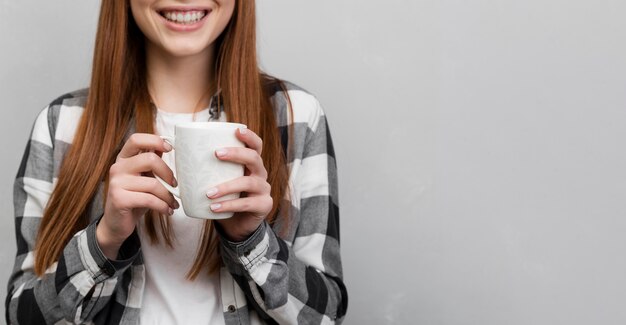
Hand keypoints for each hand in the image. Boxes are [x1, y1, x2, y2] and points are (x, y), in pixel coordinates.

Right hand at [97, 133, 178, 258]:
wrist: (117, 224)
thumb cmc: (134, 198)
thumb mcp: (144, 178)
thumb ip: (152, 163)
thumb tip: (168, 145)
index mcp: (124, 158)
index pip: (136, 139)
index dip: (155, 140)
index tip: (170, 148)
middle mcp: (117, 167)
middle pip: (150, 159)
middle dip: (168, 173)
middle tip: (175, 185)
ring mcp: (116, 183)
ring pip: (153, 183)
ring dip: (168, 196)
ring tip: (173, 203)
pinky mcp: (119, 199)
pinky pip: (149, 199)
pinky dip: (162, 206)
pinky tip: (167, 210)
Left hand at [208, 128, 272, 241]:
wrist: (237, 225)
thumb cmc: (225, 197)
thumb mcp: (219, 179)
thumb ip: (207, 166)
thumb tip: (176, 149)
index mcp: (251, 163)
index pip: (256, 145)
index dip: (249, 136)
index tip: (236, 130)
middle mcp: (261, 173)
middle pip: (254, 158)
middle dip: (236, 154)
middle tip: (217, 154)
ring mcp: (264, 190)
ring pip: (248, 182)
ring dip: (227, 186)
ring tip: (208, 193)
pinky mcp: (263, 205)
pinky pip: (246, 204)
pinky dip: (229, 205)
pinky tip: (214, 207)